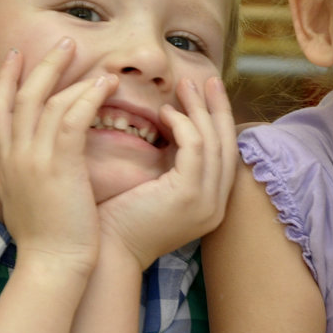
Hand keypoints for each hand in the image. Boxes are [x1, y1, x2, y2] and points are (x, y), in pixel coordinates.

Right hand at [0, 39, 117, 272]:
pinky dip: (89, 98)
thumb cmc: (38, 238)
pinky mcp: (60, 165)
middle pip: (23, 94)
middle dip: (44, 64)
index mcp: (4, 161)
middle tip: (67, 42)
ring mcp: (35, 158)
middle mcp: (15, 154)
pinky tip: (106, 87)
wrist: (52, 263)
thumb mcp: (11, 203)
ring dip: (75, 78)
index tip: (17, 55)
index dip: (7, 78)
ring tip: (100, 64)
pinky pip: (73, 119)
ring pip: (50, 101)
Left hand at [98, 74, 235, 268]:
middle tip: (209, 78)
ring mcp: (207, 202)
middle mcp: (216, 205)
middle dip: (218, 108)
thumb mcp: (152, 187)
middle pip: (228, 145)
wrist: (105, 254)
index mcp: (209, 204)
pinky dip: (183, 125)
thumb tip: (166, 125)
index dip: (219, 121)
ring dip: (200, 109)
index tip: (206, 94)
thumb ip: (167, 162)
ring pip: (213, 141)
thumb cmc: (117, 221)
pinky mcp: (189, 195)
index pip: (224, 155)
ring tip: (185, 86)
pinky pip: (195, 147)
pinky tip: (164, 112)